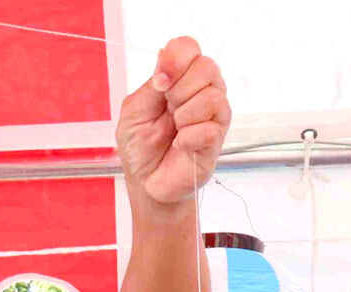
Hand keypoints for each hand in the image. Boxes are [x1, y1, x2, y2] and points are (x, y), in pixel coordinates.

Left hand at [116, 36, 230, 206]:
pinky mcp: (216, 139)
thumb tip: (165, 62)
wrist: (146, 183)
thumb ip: (150, 85)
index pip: (189, 48)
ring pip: (212, 97)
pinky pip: (209, 128)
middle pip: (206, 67)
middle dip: (179, 91)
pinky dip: (187, 138)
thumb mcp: (134, 111)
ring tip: (174, 131)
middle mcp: (202, 90)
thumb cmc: (139, 147)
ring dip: (184, 116)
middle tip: (168, 112)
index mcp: (180, 78)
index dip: (176, 59)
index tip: (160, 83)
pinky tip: (179, 145)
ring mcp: (213, 114)